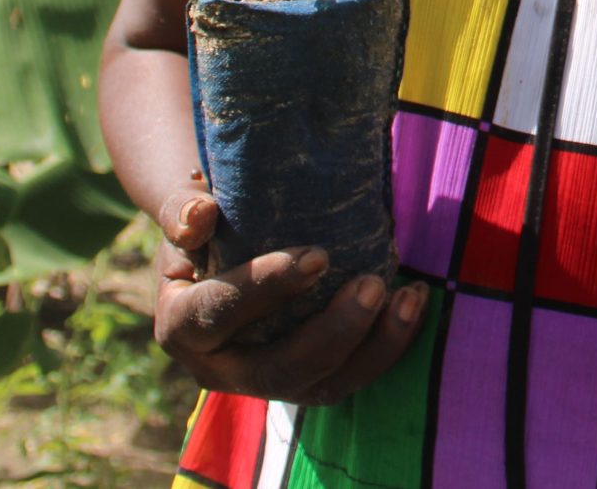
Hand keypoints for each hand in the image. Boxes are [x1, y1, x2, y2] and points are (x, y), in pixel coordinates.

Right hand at [153, 173, 431, 405]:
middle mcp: (221, 369)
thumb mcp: (186, 212)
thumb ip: (183, 210)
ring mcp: (267, 383)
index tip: (318, 255)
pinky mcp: (307, 383)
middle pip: (277, 370)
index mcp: (181, 327)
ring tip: (408, 296)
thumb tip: (199, 214)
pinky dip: (388, 346)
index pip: (216, 315)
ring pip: (323, 386)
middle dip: (332, 333)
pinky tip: (415, 302)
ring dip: (373, 347)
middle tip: (374, 284)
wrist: (225, 248)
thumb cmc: (206, 225)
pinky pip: (351, 378)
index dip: (265, 289)